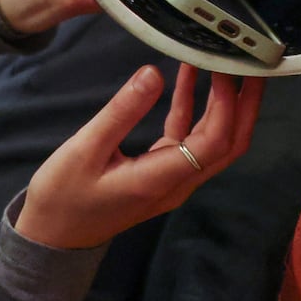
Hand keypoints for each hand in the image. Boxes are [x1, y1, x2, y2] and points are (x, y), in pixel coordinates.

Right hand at [15, 64, 264, 248]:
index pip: (214, 141)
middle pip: (229, 143)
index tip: (223, 67)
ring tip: (224, 62)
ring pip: (213, 140)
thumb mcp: (85, 150)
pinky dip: (192, 108)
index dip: (226, 103)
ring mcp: (172, 178)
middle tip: (250, 62)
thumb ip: (122, 112)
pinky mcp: (161, 171)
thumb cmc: (63, 198)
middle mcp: (178, 182)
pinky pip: (187, 138)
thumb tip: (153, 73)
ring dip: (222, 103)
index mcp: (163, 179)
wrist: (50, 238)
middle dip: (245, 103)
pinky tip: (188, 77)